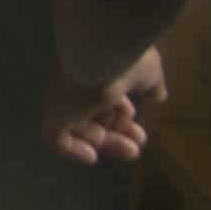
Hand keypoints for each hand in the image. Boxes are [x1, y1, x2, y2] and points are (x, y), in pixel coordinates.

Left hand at [42, 51, 162, 163]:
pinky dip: (71, 149)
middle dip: (116, 128)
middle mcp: (71, 81)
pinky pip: (54, 137)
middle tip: (139, 141)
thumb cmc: (127, 59)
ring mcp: (61, 96)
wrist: (102, 52)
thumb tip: (157, 95)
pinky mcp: (53, 113)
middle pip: (90, 110)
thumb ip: (150, 84)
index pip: (96, 90)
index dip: (114, 105)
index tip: (132, 115)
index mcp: (90, 68)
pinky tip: (92, 156)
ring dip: (106, 141)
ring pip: (79, 125)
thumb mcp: (147, 73)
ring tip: (133, 150)